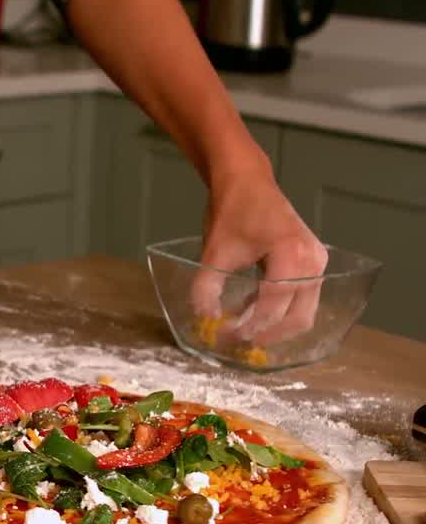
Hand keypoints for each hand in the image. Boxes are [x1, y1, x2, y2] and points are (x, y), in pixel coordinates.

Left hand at [193, 159, 327, 344]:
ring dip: (273, 325)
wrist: (246, 181)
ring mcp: (317, 262)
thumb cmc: (232, 211)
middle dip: (268, 334)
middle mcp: (313, 261)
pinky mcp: (313, 263)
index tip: (226, 336)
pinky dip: (278, 309)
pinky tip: (250, 311)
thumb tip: (205, 320)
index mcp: (292, 255)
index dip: (251, 326)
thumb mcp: (214, 253)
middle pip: (298, 315)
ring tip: (241, 331)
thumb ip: (207, 289)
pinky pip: (301, 297)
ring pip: (303, 310)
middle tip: (237, 343)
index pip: (275, 304)